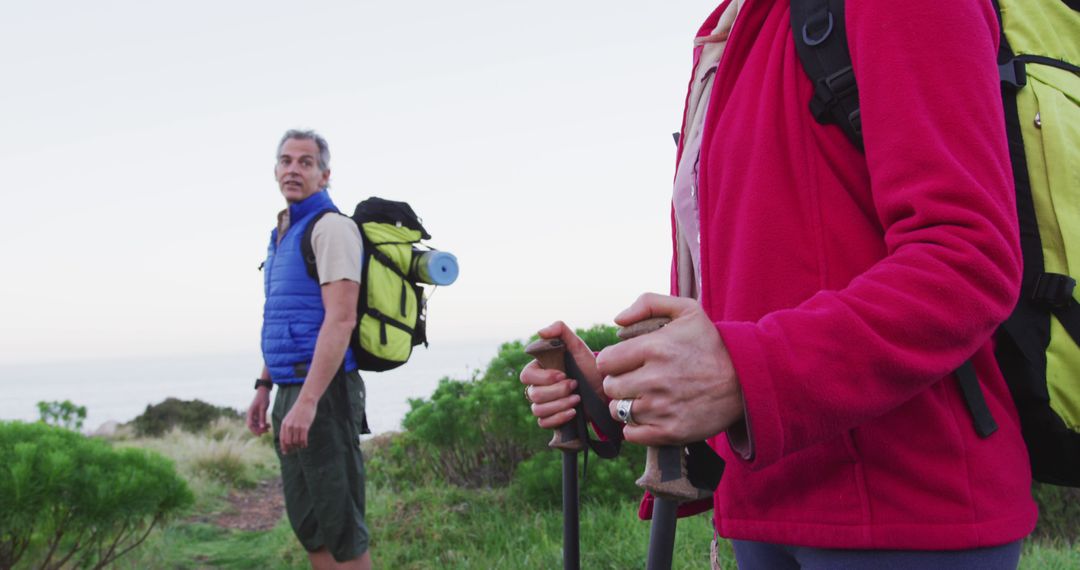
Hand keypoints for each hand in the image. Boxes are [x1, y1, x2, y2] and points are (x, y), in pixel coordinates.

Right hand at [246, 388, 270, 435]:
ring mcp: (253, 414)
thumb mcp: (263, 408)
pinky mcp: (257, 413)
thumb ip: (262, 418)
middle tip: (267, 431)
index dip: (254, 431)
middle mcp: (250, 414)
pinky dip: (263, 423)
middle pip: (252, 426)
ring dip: (261, 427)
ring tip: (269, 427)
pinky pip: (258, 421)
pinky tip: (268, 425)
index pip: (250, 425)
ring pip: (256, 424)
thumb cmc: (263, 398)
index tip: (260, 435)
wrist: (264, 391)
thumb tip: (262, 428)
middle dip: (259, 430)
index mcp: (250, 413)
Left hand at [279, 398, 316, 453]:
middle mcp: (289, 426)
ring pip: (296, 442)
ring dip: (298, 446)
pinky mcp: (304, 426)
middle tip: (295, 450)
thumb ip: (287, 426)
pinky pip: (303, 439)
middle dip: (291, 448)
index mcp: (284, 424)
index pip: (282, 439)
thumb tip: (287, 438)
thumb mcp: (289, 418)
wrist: (306, 401)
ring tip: (301, 446)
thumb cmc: (298, 410)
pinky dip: (304, 444)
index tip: (286, 452)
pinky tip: (305, 444)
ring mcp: (297, 426)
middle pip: (289, 442)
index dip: (284, 447)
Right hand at [519, 321, 603, 429]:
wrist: (602, 388)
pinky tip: (574, 412)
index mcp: (538, 370)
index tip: (564, 374)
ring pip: (538, 410)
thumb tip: (540, 332)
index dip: (544, 378)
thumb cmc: (588, 365)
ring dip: (560, 404)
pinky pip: (544, 423)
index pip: (526, 376)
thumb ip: (560, 331)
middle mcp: (536, 387)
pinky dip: (559, 418)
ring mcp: (542, 404)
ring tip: (577, 398)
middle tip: (575, 385)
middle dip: (557, 392)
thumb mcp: (577, 345)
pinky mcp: (550, 418)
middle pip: (534, 395)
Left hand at [598, 293, 743, 445]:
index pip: (605, 361)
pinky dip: (636, 427)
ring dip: (627, 405)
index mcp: (654, 347)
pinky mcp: (670, 431)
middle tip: (636, 380)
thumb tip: (617, 320)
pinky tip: (650, 416)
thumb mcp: (687, 310)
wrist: (746, 381)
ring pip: (618, 411)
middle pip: (610, 387)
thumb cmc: (712, 344)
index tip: (626, 363)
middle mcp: (654, 379)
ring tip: (644, 397)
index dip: (613, 362)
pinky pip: (632, 434)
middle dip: (619, 382)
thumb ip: (648, 303)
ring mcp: (662, 408)